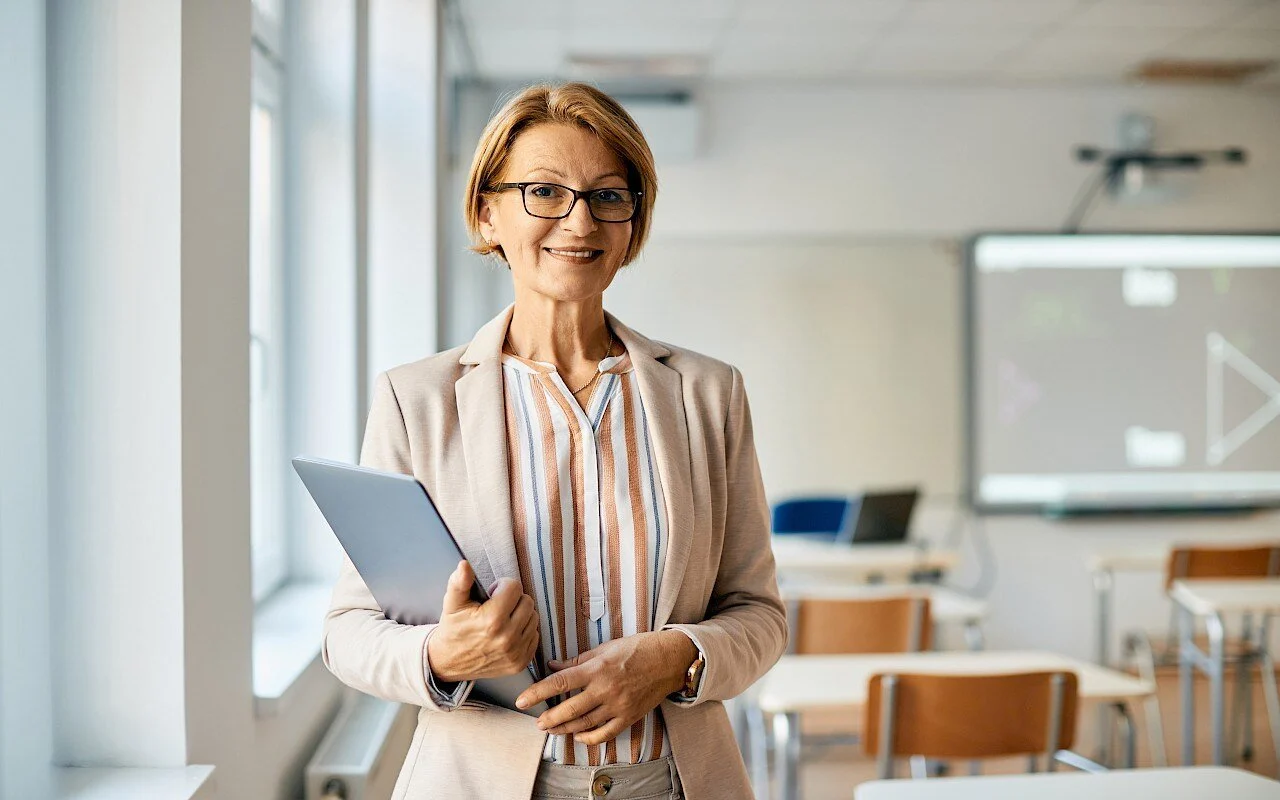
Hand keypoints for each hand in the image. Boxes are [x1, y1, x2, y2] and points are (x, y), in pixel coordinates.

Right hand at [426, 560, 539, 682]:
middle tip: (497, 606)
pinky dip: (524, 632)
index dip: (502, 586)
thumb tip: (464, 565)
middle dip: (513, 599)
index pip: (514, 587)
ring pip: (534, 618)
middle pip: (527, 601)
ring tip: (502, 619)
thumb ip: (459, 582)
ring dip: (520, 615)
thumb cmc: (453, 629)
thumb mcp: (452, 604)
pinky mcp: (521, 663)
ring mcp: (515, 653)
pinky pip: (535, 636)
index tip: (491, 594)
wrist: (449, 663)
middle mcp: (507, 638)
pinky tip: (508, 633)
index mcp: (492, 620)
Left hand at [514, 630, 697, 745]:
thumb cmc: (637, 649)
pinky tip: (578, 736)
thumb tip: (552, 666)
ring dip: (565, 729)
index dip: (537, 693)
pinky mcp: (629, 716)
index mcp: (597, 668)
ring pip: (585, 724)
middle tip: (538, 722)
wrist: (669, 659)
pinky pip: (605, 733)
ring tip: (552, 729)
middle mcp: (606, 689)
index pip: (560, 682)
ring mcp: (618, 705)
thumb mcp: (605, 648)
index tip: (522, 700)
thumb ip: (577, 660)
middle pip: (569, 710)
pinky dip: (589, 738)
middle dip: (549, 718)